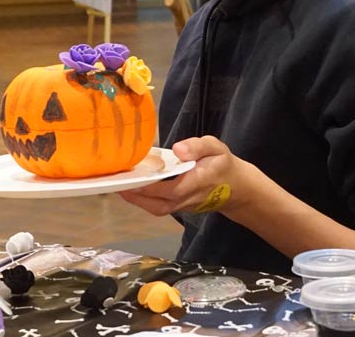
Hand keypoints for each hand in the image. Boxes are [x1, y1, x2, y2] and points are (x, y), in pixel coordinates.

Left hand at [120, 136, 252, 215]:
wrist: (237, 189)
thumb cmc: (223, 165)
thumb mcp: (216, 148)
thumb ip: (198, 146)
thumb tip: (178, 149)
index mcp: (198, 183)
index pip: (172, 190)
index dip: (150, 187)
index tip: (132, 179)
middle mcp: (188, 198)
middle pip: (159, 205)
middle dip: (136, 196)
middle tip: (117, 183)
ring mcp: (183, 206)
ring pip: (157, 209)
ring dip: (137, 200)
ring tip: (120, 185)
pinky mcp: (179, 207)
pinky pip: (159, 207)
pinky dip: (144, 200)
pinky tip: (133, 187)